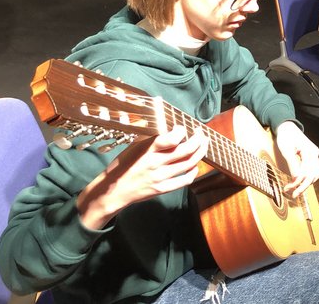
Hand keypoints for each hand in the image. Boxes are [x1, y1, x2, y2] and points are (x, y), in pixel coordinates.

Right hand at [77, 125, 207, 228]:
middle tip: (201, 133)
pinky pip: (185, 180)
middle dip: (198, 139)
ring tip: (203, 144)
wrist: (114, 190)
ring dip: (200, 152)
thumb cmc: (124, 164)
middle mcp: (155, 163)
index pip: (171, 139)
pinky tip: (195, 165)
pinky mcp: (163, 189)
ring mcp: (160, 177)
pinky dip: (194, 171)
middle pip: (185, 150)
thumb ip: (152, 138)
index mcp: (147, 150)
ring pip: (189, 164)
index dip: (182, 131)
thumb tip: (170, 128)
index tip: (183, 127)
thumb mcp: (134, 146)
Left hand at [275, 121, 318, 197]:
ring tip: (296, 189)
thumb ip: (292, 164)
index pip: (307, 172)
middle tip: (293, 195)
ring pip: (315, 174)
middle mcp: (314, 154)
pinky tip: (300, 182)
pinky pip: (313, 170)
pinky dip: (308, 178)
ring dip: (306, 183)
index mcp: (309, 151)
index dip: (298, 182)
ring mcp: (314, 155)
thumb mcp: (286, 150)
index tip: (288, 188)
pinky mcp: (311, 157)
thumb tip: (296, 178)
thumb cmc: (285, 137)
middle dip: (303, 186)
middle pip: (313, 175)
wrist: (287, 128)